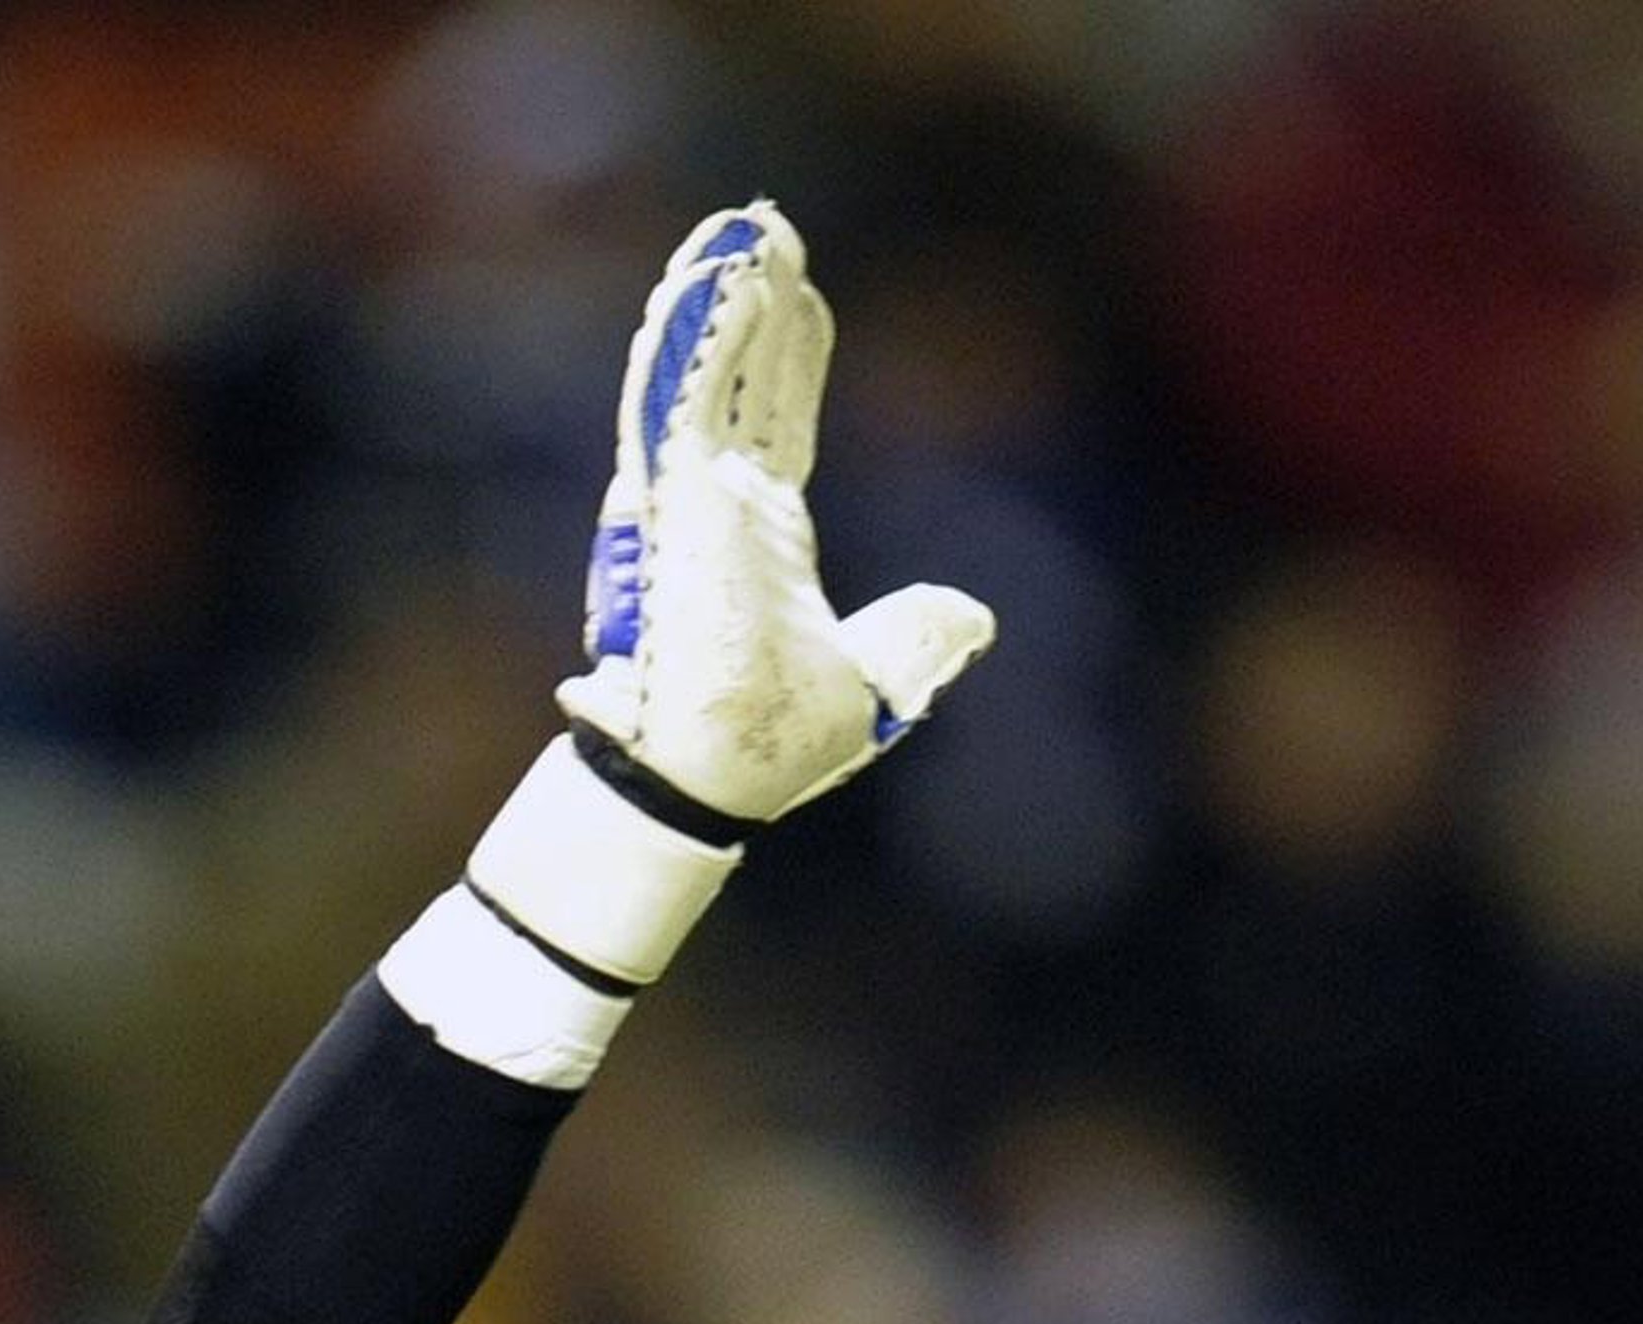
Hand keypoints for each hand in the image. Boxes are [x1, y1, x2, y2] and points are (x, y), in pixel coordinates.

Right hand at [557, 200, 995, 820]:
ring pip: (696, 374)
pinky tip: (718, 271)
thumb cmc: (774, 746)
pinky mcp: (671, 501)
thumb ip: (918, 638)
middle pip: (735, 380)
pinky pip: (677, 396)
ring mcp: (688, 502)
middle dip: (749, 304)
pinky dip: (695, 333)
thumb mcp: (878, 682)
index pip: (776, 424)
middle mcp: (717, 510)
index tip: (799, 295)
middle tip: (763, 228)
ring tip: (737, 229)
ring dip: (714, 298)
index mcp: (761, 542)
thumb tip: (972, 617)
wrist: (721, 775)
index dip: (787, 356)